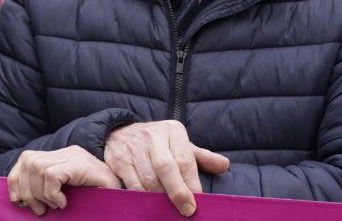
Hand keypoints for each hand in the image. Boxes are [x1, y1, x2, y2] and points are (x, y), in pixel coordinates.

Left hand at [7, 146, 120, 215]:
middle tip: (38, 210)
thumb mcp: (68, 192)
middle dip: (25, 189)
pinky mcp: (80, 165)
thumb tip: (19, 198)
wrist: (124, 199)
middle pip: (28, 161)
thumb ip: (48, 189)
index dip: (16, 179)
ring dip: (39, 193)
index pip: (27, 158)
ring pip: (37, 168)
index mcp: (63, 157)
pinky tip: (62, 203)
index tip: (18, 200)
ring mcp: (75, 157)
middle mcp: (68, 152)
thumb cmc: (97, 199)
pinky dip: (51, 193)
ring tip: (52, 206)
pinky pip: (52, 175)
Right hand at [104, 121, 229, 216]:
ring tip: (165, 208)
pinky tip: (145, 203)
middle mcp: (152, 137)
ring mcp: (132, 148)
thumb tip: (224, 165)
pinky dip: (138, 197)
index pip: (184, 159)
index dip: (191, 183)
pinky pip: (128, 184)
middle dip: (177, 191)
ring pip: (147, 180)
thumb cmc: (157, 143)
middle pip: (165, 167)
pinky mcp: (116, 160)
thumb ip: (201, 157)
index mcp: (172, 131)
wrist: (119, 132)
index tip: (196, 202)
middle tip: (186, 210)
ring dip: (157, 197)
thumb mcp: (180, 144)